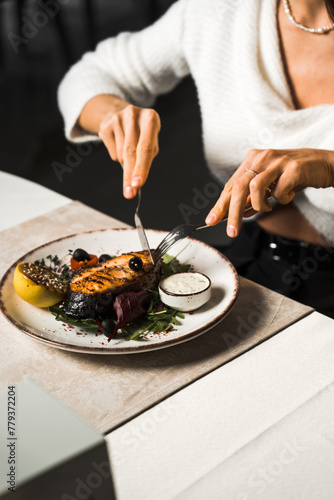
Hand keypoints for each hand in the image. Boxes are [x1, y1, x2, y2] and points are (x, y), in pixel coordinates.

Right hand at [98, 104, 160, 198]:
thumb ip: (146, 160)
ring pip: (120, 155)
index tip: (138, 184)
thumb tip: (136, 185)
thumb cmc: (142, 133)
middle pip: (130, 153)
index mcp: (150, 118)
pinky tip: (120, 147)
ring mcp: (117, 119)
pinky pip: (112, 152)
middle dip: (130, 175)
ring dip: (126, 165)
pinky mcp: (105, 125)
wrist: (121, 113)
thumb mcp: (151, 141)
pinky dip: (117, 157)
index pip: (145, 148)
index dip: (141, 167)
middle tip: (129, 193)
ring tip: (131, 157)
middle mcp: (133, 115)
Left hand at [205, 148, 333, 236]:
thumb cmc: (293, 176)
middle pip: (238, 187)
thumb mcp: (269, 186)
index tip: (211, 221)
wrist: (324, 164)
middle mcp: (261, 157)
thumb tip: (233, 216)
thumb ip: (251, 199)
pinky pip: (279, 191)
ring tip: (269, 207)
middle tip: (232, 232)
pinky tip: (289, 195)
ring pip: (255, 187)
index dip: (220, 205)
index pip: (230, 185)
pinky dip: (282, 199)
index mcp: (252, 160)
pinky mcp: (293, 168)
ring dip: (260, 205)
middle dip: (233, 213)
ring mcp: (277, 161)